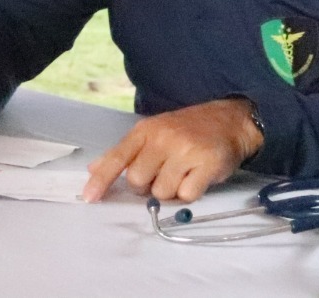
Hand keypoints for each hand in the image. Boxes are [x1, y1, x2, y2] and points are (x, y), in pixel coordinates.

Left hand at [83, 99, 263, 203]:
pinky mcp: (207, 164)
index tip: (89, 198)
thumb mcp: (153, 133)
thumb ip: (125, 152)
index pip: (117, 157)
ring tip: (182, 173)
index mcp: (145, 131)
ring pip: (162, 192)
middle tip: (162, 174)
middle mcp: (163, 139)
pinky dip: (190, 192)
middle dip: (147, 186)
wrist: (230, 120)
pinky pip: (187, 195)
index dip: (102, 180)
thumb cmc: (187, 129)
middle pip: (138, 181)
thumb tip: (93, 168)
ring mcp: (185, 151)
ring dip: (170, 191)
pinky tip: (197, 177)